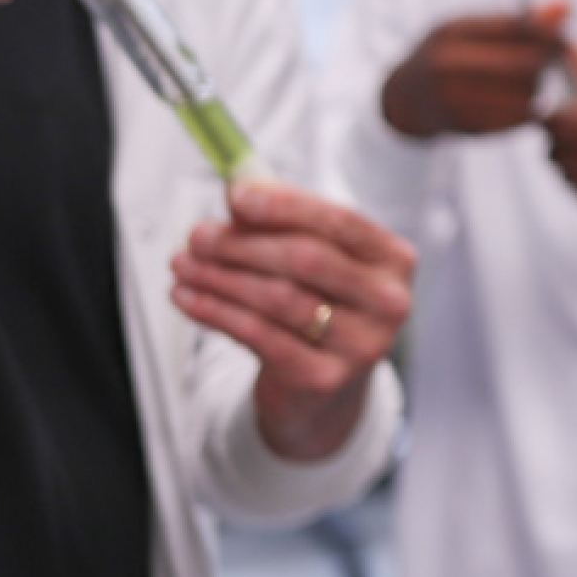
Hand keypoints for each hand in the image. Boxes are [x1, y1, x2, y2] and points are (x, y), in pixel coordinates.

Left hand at [170, 180, 415, 462]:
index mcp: (393, 258)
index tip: (236, 194)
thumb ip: (283, 221)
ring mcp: (361, 344)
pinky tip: (188, 297)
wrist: (324, 386)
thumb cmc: (320, 304)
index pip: (339, 221)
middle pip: (306, 259)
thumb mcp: (313, 259)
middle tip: (197, 236)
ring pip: (278, 298)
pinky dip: (216, 312)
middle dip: (242, 243)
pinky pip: (260, 336)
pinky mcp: (323, 377)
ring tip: (182, 264)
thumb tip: (240, 189)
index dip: (285, 205)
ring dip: (220, 277)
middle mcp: (389, 301)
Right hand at [380, 3, 568, 137]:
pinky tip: (524, 106)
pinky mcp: (463, 126)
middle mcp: (447, 64)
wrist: (405, 100)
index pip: (515, 28)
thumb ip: (519, 20)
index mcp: (453, 32)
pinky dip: (527, 114)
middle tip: (557, 66)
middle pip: (522, 64)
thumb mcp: (473, 30)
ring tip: (537, 85)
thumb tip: (567, 4)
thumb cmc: (450, 56)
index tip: (564, 43)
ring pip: (523, 95)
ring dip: (540, 91)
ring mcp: (451, 98)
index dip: (549, 35)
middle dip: (547, 64)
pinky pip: (514, 121)